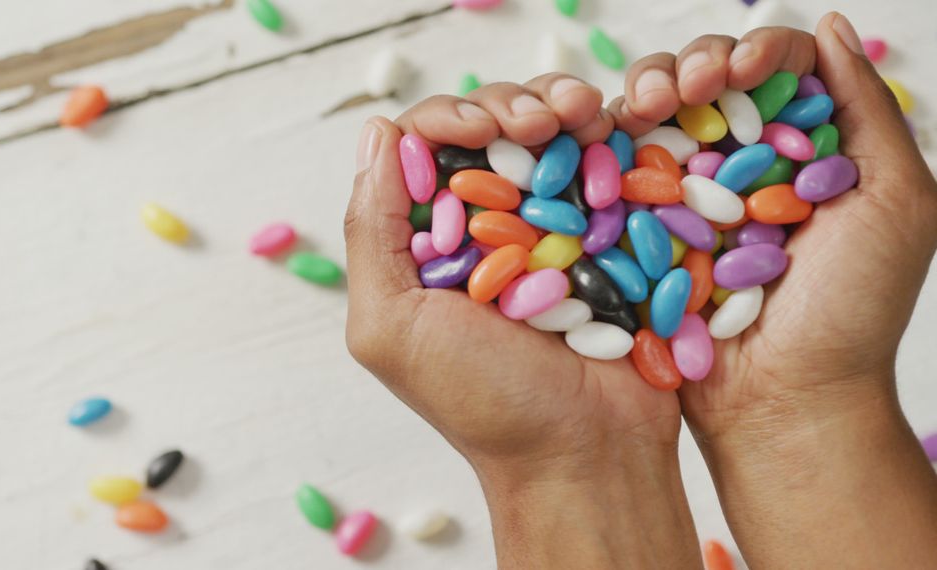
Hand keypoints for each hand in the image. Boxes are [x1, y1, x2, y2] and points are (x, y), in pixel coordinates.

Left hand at [345, 76, 699, 567]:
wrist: (587, 452)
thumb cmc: (482, 402)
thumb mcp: (391, 326)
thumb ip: (370, 233)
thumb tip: (378, 133)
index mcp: (429, 242)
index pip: (425, 147)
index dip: (449, 119)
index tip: (482, 129)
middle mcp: (487, 227)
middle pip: (490, 129)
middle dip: (511, 106)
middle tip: (543, 120)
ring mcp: (553, 228)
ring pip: (551, 135)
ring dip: (562, 107)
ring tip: (580, 116)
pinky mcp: (612, 234)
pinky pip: (608, 165)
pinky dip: (608, 137)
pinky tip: (610, 132)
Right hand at [613, 12, 936, 567]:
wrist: (784, 402)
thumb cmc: (852, 312)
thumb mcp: (895, 202)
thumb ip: (867, 112)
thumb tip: (834, 26)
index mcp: (803, 149)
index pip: (774, 71)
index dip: (755, 54)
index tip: (742, 74)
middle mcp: (740, 163)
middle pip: (705, 80)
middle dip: (689, 66)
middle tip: (684, 90)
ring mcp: (683, 194)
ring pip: (654, 115)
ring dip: (645, 93)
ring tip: (644, 108)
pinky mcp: (637, 228)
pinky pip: (614, 170)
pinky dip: (607, 141)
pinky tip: (608, 135)